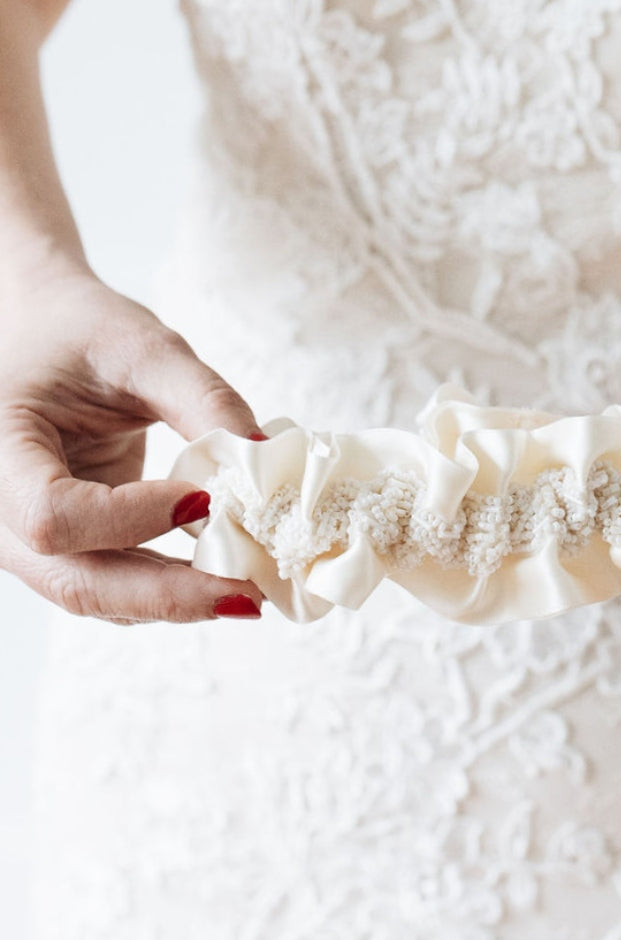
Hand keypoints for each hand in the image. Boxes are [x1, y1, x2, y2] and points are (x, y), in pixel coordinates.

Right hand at [0, 261, 264, 622]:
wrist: (45, 334)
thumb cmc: (83, 332)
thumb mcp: (144, 348)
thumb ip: (203, 398)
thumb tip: (267, 457)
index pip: (53, 515)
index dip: (132, 518)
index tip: (205, 498)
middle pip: (75, 582)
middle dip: (169, 594)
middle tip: (248, 596)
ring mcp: (29, 537)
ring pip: (98, 595)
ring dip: (176, 600)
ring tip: (249, 591)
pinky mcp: (71, 545)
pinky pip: (116, 583)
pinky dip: (171, 586)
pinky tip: (225, 577)